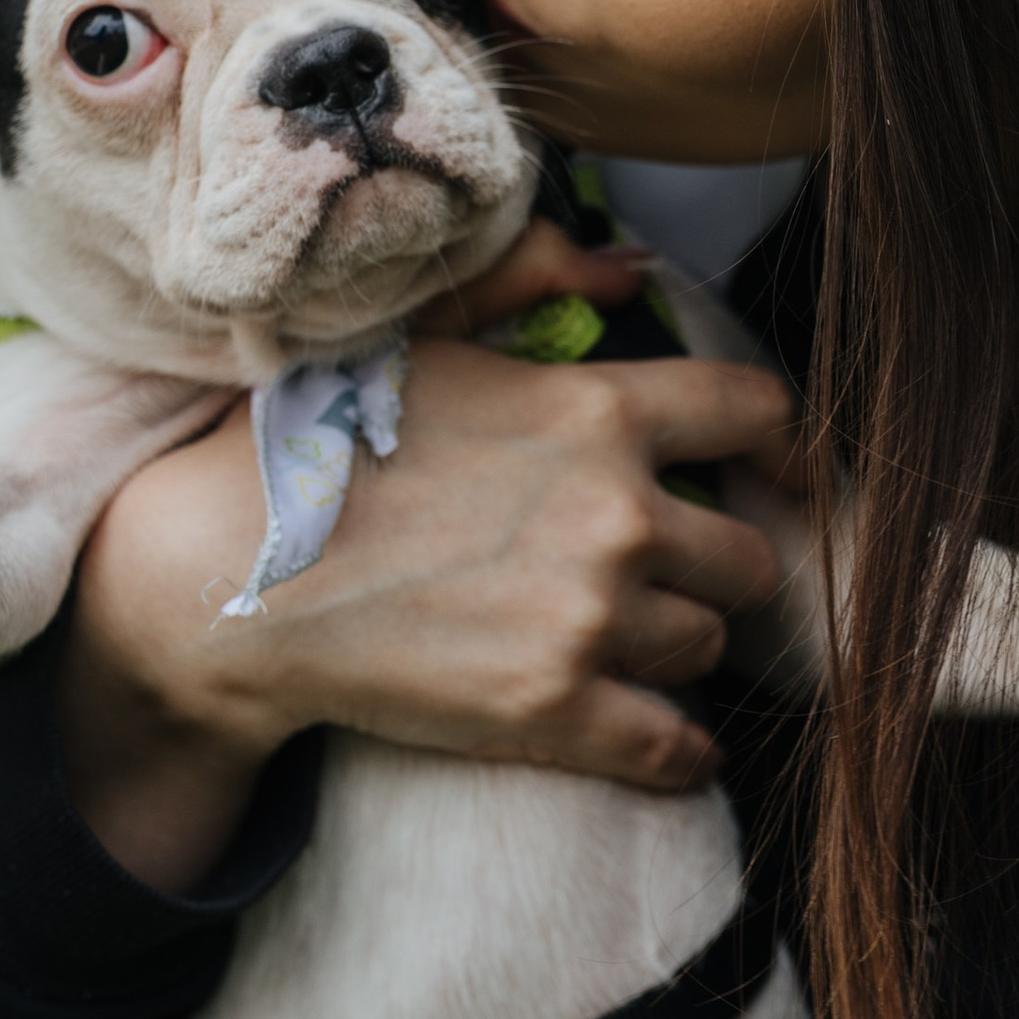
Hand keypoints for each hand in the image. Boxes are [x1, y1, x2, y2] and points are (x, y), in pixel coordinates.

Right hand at [56, 216, 796, 888]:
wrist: (232, 574)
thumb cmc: (320, 441)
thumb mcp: (421, 329)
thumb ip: (532, 281)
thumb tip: (631, 266)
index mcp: (598, 410)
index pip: (756, 413)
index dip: (787, 446)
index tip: (787, 475)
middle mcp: (616, 514)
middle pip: (748, 556)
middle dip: (717, 566)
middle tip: (673, 576)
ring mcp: (589, 618)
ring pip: (706, 646)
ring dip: (679, 647)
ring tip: (631, 643)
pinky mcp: (553, 709)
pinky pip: (674, 747)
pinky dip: (683, 752)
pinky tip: (673, 745)